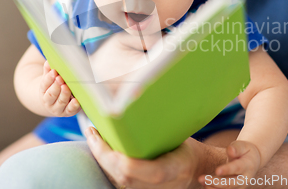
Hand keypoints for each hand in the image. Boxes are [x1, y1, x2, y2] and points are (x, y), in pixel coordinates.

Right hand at [39, 61, 80, 115]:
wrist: (54, 103)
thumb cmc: (53, 87)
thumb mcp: (49, 79)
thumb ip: (49, 70)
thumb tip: (49, 61)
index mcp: (43, 91)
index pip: (44, 84)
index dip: (49, 78)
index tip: (54, 71)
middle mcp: (48, 102)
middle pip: (51, 94)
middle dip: (56, 86)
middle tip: (60, 78)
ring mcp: (57, 108)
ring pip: (60, 102)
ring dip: (64, 94)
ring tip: (67, 87)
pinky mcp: (67, 112)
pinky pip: (70, 110)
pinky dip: (73, 106)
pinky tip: (76, 101)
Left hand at [85, 127, 199, 188]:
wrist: (197, 171)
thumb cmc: (187, 151)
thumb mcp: (179, 139)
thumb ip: (158, 133)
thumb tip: (136, 106)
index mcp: (166, 170)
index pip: (131, 168)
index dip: (113, 155)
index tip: (101, 136)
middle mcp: (153, 185)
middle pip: (119, 173)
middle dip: (101, 153)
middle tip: (91, 132)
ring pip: (116, 177)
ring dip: (101, 158)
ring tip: (93, 137)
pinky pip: (119, 179)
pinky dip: (108, 164)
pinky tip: (102, 149)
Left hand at [199, 141, 260, 188]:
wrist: (252, 161)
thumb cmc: (245, 151)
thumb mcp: (243, 146)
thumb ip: (236, 148)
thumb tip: (230, 150)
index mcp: (248, 166)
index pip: (237, 168)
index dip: (227, 170)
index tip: (217, 170)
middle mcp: (244, 179)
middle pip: (230, 184)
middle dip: (215, 182)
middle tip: (201, 178)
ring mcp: (239, 186)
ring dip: (212, 187)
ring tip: (201, 181)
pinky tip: (204, 185)